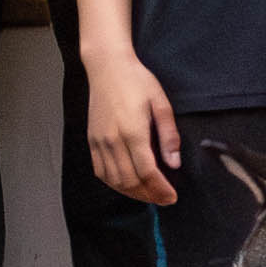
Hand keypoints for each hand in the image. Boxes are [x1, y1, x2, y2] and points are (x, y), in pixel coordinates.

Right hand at [85, 43, 180, 204]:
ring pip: (114, 180)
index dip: (161, 189)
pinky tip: (127, 184)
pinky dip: (114, 183)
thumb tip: (174, 163)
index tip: (172, 197)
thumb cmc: (137, 81)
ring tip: (148, 194)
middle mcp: (113, 140)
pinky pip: (100, 171)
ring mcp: (99, 141)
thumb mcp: (161, 103)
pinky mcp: (92, 140)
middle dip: (149, 195)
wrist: (107, 67)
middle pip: (130, 180)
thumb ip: (169, 135)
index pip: (147, 171)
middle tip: (164, 199)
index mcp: (133, 131)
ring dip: (132, 192)